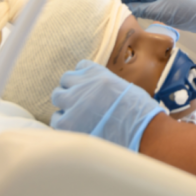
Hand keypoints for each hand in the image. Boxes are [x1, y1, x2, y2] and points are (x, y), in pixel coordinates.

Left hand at [50, 62, 165, 151]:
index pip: (80, 66)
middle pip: (65, 79)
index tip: (89, 88)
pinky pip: (56, 119)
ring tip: (78, 116)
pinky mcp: (67, 121)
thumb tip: (97, 94)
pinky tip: (77, 128)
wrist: (140, 129)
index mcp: (97, 72)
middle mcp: (82, 82)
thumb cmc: (137, 111)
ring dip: (65, 104)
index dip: (84, 78)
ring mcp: (72, 101)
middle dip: (71, 89)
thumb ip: (105, 87)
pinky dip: (64, 123)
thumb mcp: (123, 87)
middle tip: (82, 103)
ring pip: (57, 96)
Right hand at [107, 0, 195, 34]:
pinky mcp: (161, 6)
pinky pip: (144, 8)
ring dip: (127, 8)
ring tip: (114, 17)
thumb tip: (124, 11)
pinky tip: (128, 19)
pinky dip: (136, 13)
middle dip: (120, 1)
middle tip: (106, 12)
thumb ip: (142, 10)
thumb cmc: (187, 10)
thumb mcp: (162, 10)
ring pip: (138, 1)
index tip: (104, 1)